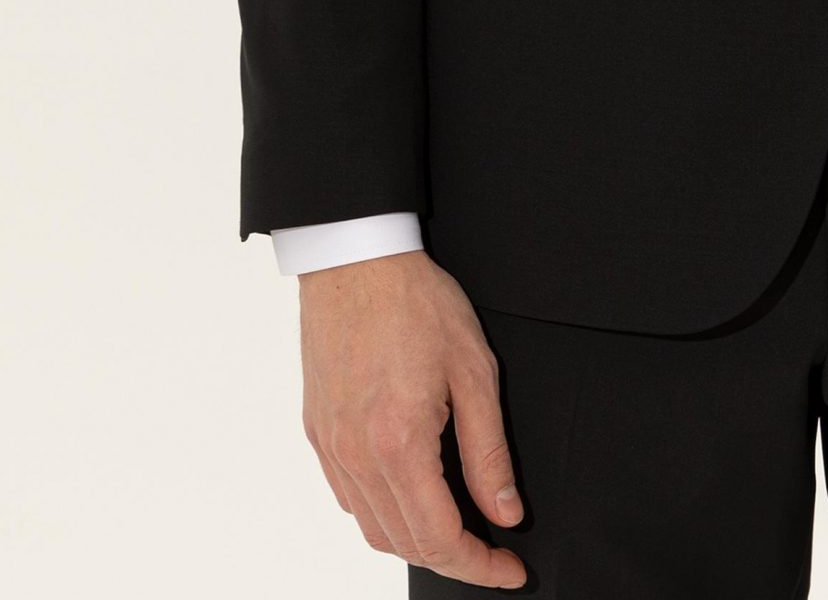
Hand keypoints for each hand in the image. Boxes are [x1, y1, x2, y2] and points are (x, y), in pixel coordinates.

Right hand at [298, 249, 525, 587]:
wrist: (356, 259)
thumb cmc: (416, 302)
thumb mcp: (474, 370)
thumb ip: (488, 450)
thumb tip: (506, 511)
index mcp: (398, 443)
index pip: (439, 538)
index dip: (479, 565)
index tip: (509, 570)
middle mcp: (355, 456)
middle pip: (404, 543)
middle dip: (453, 559)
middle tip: (492, 552)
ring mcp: (330, 447)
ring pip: (372, 529)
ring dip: (416, 542)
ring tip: (457, 529)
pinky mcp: (317, 433)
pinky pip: (348, 498)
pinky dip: (382, 514)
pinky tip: (411, 495)